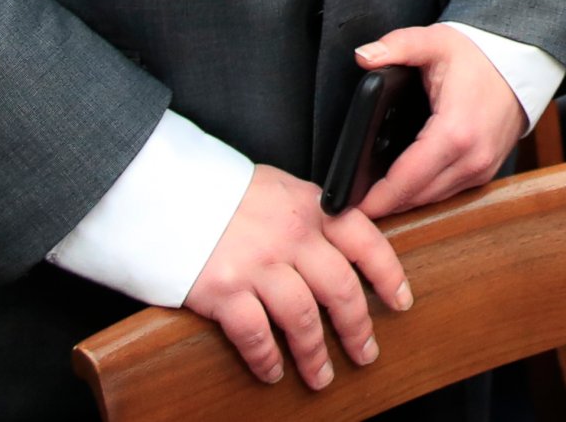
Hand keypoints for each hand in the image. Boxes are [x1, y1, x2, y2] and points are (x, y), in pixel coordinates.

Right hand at [184, 165, 408, 389]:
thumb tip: (349, 243)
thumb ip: (314, 214)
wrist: (165, 193)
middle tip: (365, 353)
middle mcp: (290, 235)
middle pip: (340, 288)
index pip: (365, 240)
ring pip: (303, 317)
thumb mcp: (280, 189)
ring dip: (315, 354)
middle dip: (358, 328)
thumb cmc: (223, 195)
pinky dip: (267, 358)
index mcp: (310, 207)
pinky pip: (255, 334)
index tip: (400, 301)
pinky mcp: (223, 289)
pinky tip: (272, 371)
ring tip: (321, 376)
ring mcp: (256, 263)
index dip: (388, 275)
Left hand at [353, 25, 527, 221]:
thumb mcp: (434, 41)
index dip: (374, 198)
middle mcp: (472, 158)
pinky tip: (403, 186)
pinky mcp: (486, 172)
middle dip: (382, 204)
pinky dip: (424, 193)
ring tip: (371, 199)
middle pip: (416, 197)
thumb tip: (363, 55)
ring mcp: (482, 169)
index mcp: (455, 132)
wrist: (521, 63)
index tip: (347, 205)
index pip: (406, 180)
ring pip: (432, 200)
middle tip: (349, 204)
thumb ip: (396, 46)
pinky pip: (448, 192)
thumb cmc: (478, 55)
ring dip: (402, 202)